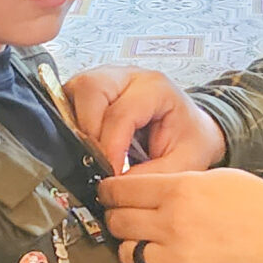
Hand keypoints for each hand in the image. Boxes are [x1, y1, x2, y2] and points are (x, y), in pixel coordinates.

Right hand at [62, 66, 225, 174]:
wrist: (193, 130)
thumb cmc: (190, 140)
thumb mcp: (184, 163)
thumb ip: (151, 176)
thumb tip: (114, 186)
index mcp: (155, 88)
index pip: (120, 113)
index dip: (110, 147)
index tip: (110, 173)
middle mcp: (127, 76)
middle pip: (90, 89)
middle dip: (88, 130)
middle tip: (97, 161)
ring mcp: (106, 78)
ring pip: (75, 90)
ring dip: (77, 125)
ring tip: (92, 153)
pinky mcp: (91, 89)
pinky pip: (70, 99)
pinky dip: (72, 123)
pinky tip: (86, 144)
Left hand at [101, 168, 262, 262]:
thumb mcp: (222, 179)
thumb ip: (182, 183)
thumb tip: (150, 189)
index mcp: (180, 190)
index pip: (120, 190)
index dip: (109, 192)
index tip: (109, 196)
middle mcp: (173, 224)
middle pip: (118, 223)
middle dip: (118, 221)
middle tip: (127, 223)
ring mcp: (177, 260)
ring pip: (128, 256)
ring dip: (133, 251)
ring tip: (149, 250)